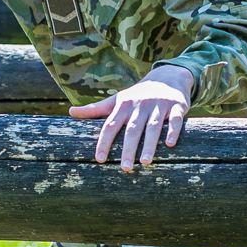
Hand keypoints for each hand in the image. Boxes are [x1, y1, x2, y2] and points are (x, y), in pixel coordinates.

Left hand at [67, 65, 193, 170]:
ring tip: (145, 162)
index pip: (110, 125)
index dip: (104, 142)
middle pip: (132, 129)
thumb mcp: (117, 100)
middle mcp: (140, 105)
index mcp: (124, 105)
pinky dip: (172, 131)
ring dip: (149, 144)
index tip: (100, 159)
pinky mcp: (177, 106)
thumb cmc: (138, 95)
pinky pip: (175, 120)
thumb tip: (70, 112)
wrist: (168, 77)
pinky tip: (169, 144)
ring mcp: (159, 105)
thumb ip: (95, 109)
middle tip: (125, 168)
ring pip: (153, 126)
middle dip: (128, 149)